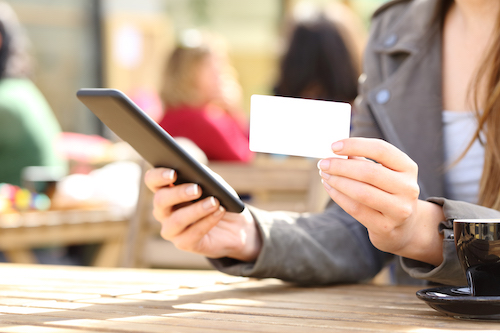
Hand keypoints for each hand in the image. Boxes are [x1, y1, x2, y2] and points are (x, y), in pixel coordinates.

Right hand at [144, 167, 261, 261]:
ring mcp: (171, 229)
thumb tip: (198, 175)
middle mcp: (163, 211)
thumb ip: (204, 177)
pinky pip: (193, 234)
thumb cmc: (219, 199)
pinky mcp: (184, 243)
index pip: (152, 180)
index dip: (158, 176)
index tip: (173, 173)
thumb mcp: (214, 184)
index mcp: (166, 190)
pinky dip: (208, 221)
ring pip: (177, 220)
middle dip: (179, 193)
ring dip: (197, 209)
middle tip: (197, 189)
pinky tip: (219, 212)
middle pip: (160, 200)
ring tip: (214, 202)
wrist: (233, 227)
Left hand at [318, 138, 444, 265]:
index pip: (381, 150)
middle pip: (369, 172)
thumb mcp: (383, 172)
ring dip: (338, 181)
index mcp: (408, 168)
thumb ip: (362, 160)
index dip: (355, 145)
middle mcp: (407, 188)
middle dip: (341, 166)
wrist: (403, 226)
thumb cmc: (386, 191)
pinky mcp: (385, 226)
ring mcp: (399, 209)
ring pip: (362, 192)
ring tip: (325, 175)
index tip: (333, 146)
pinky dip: (338, 196)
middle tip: (323, 164)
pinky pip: (355, 209)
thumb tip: (335, 151)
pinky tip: (330, 187)